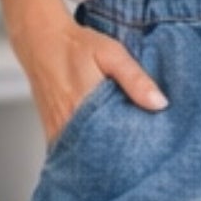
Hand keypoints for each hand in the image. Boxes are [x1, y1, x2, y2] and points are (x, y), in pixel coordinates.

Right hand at [12, 12, 168, 144]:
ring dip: (103, 158)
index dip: (133, 151)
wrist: (40, 41)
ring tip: (123, 159)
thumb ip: (135, 79)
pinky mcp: (51, 131)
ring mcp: (58, 130)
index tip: (149, 153)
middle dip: (120, 159)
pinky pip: (71, 151)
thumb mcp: (111, 54)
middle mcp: (68, 123)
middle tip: (139, 159)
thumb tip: (160, 104)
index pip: (115, 142)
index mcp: (86, 105)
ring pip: (84, 155)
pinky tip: (100, 151)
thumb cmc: (77, 46)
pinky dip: (86, 153)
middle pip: (100, 155)